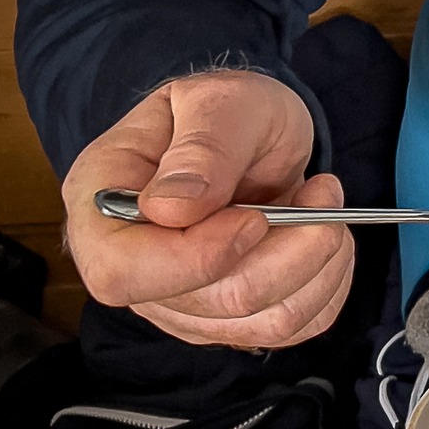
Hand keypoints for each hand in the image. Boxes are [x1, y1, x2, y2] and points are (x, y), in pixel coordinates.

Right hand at [63, 69, 355, 349]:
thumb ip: (200, 148)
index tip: (254, 216)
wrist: (249, 132)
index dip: (193, 257)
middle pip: (208, 302)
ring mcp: (179, 302)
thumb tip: (170, 208)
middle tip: (321, 189)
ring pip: (258, 322)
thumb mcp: (218, 101)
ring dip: (315, 263)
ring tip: (323, 203)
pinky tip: (323, 238)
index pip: (120, 271)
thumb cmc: (223, 112)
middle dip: (286, 250)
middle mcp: (131, 268)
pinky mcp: (228, 320)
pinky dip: (327, 284)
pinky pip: (291, 328)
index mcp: (100, 206)